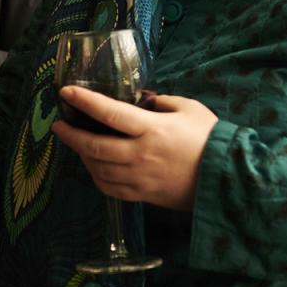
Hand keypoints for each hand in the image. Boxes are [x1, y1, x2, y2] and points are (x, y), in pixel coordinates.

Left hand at [50, 87, 217, 210]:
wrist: (227, 180)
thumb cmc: (210, 140)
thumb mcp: (189, 109)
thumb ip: (162, 101)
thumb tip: (141, 99)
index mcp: (151, 129)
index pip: (110, 113)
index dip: (85, 101)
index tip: (66, 91)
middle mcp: (140, 155)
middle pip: (94, 146)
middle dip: (71, 134)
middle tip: (59, 124)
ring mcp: (139, 178)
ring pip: (98, 168)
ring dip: (82, 155)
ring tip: (75, 142)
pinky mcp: (142, 195)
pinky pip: (109, 188)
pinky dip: (96, 176)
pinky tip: (93, 165)